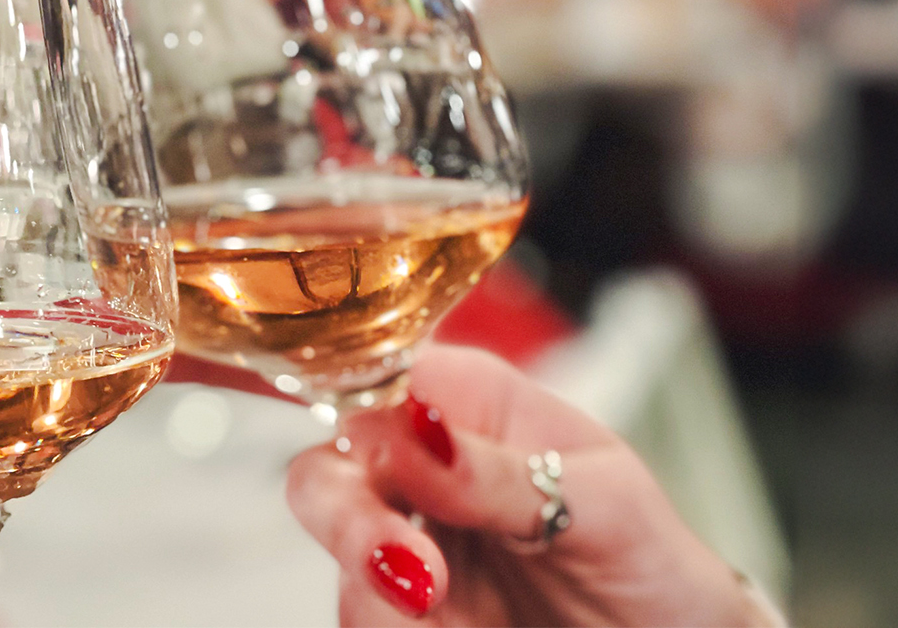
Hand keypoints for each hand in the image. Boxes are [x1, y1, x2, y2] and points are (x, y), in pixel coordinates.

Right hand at [286, 343, 778, 626]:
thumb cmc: (653, 559)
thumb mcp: (604, 505)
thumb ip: (502, 472)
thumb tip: (418, 433)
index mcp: (468, 403)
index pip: (375, 377)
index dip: (360, 416)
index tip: (393, 467)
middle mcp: (422, 466)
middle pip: (326, 472)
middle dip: (348, 524)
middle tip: (413, 579)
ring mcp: (409, 541)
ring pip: (339, 560)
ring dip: (381, 600)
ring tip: (451, 623)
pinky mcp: (407, 613)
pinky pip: (366, 615)